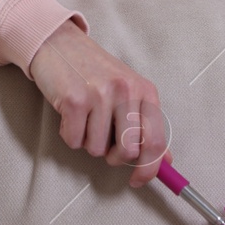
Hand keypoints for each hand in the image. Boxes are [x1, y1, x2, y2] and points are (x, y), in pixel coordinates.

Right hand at [27, 19, 172, 186]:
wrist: (59, 44)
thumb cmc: (95, 72)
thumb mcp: (128, 92)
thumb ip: (146, 125)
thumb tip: (165, 160)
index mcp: (145, 90)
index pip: (155, 140)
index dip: (149, 168)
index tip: (138, 180)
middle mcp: (126, 90)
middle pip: (128, 151)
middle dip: (113, 155)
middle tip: (104, 140)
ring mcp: (100, 94)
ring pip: (96, 150)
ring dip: (88, 141)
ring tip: (86, 117)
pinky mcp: (74, 100)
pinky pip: (74, 141)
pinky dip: (70, 134)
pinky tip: (71, 114)